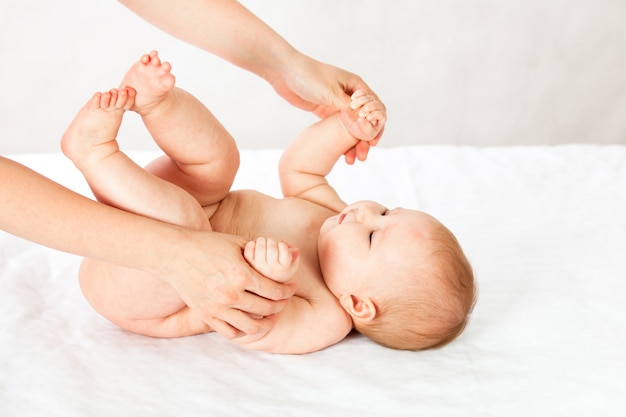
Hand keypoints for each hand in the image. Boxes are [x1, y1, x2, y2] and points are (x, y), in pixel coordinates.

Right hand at [158, 230, 296, 340]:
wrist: (174, 254)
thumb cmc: (207, 244)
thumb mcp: (236, 242)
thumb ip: (258, 253)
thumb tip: (281, 254)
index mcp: (242, 275)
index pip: (275, 291)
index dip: (287, 291)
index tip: (291, 288)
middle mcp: (231, 295)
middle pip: (267, 309)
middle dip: (280, 305)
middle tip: (284, 300)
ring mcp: (217, 308)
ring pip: (251, 327)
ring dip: (265, 324)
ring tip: (270, 317)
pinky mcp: (206, 315)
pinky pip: (230, 332)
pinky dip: (243, 331)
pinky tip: (248, 322)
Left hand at [244, 237, 299, 282]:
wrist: (266, 283)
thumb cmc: (281, 268)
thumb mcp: (292, 263)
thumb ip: (294, 254)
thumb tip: (283, 243)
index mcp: (284, 270)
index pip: (285, 254)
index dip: (283, 246)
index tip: (282, 245)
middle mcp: (271, 271)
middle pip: (272, 248)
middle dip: (272, 241)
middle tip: (271, 243)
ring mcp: (259, 268)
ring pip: (260, 247)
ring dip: (262, 240)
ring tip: (264, 243)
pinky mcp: (248, 264)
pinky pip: (249, 249)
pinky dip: (252, 243)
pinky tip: (255, 246)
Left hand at [270, 52, 384, 163]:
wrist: (284, 72)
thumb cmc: (309, 77)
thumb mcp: (331, 94)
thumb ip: (349, 110)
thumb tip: (366, 125)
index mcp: (356, 85)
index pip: (375, 108)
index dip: (376, 126)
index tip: (372, 143)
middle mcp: (350, 94)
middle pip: (365, 119)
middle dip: (366, 138)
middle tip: (363, 155)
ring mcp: (338, 103)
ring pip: (353, 126)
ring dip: (354, 142)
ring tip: (352, 160)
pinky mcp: (326, 110)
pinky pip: (339, 128)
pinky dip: (342, 140)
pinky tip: (342, 154)